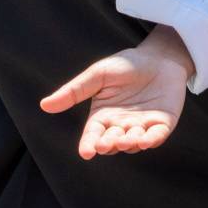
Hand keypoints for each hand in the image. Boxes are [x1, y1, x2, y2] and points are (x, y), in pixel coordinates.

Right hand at [40, 32, 191, 156]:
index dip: (88, 145)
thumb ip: (74, 91)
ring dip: (128, 143)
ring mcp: (142, 127)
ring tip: (124, 140)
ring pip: (132, 143)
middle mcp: (121, 126)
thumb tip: (44, 105)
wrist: (159, 56)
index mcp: (103, 117)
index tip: (86, 152)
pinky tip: (145, 140)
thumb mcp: (98, 75)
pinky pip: (156, 137)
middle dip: (108, 144)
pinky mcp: (163, 124)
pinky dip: (151, 140)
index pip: (92, 136)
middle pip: (111, 142)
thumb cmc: (126, 65)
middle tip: (105, 143)